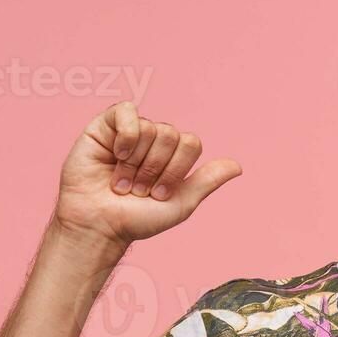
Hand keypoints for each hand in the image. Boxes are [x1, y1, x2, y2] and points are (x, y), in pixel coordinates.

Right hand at [53, 101, 241, 247]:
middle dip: (155, 169)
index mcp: (173, 156)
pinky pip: (127, 111)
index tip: (158, 194)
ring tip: (122, 182)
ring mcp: (129, 131)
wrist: (99, 225)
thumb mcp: (180, 204)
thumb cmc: (136, 219)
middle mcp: (153, 140)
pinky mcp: (105, 126)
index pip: (191, 143)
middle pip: (172, 135)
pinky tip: (116, 154)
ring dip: (136, 163)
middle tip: (138, 190)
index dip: (176, 170)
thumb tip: (238, 167)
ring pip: (150, 128)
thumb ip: (207, 182)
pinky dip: (126, 135)